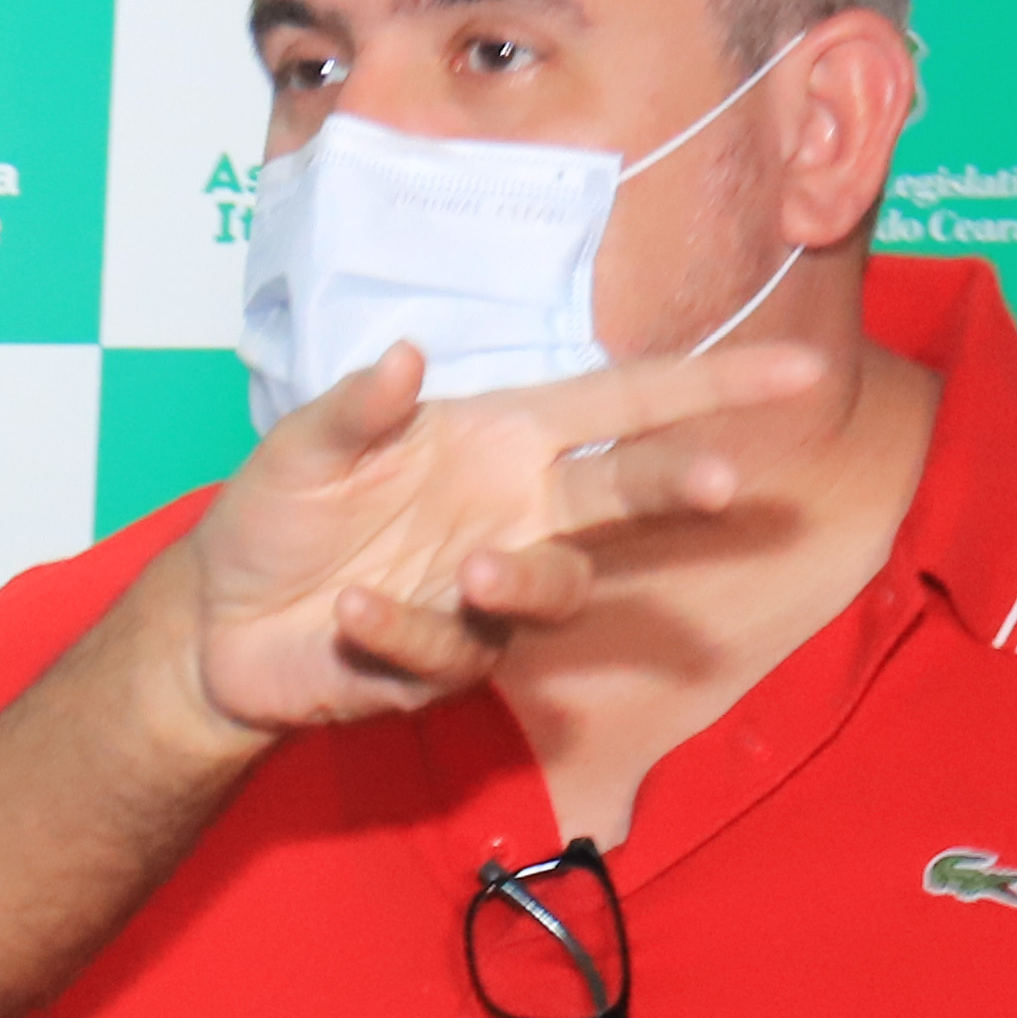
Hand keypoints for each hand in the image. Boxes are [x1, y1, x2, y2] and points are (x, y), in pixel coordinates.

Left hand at [182, 335, 829, 732]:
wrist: (215, 619)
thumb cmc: (276, 514)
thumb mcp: (300, 449)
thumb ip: (353, 409)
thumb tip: (404, 356)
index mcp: (502, 437)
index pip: (624, 402)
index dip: (711, 385)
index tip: (801, 371)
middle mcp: (515, 509)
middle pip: (623, 493)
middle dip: (675, 484)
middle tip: (716, 482)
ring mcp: (489, 589)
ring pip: (556, 588)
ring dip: (527, 580)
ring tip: (475, 569)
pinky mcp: (448, 661)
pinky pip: (451, 649)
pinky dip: (403, 630)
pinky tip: (352, 610)